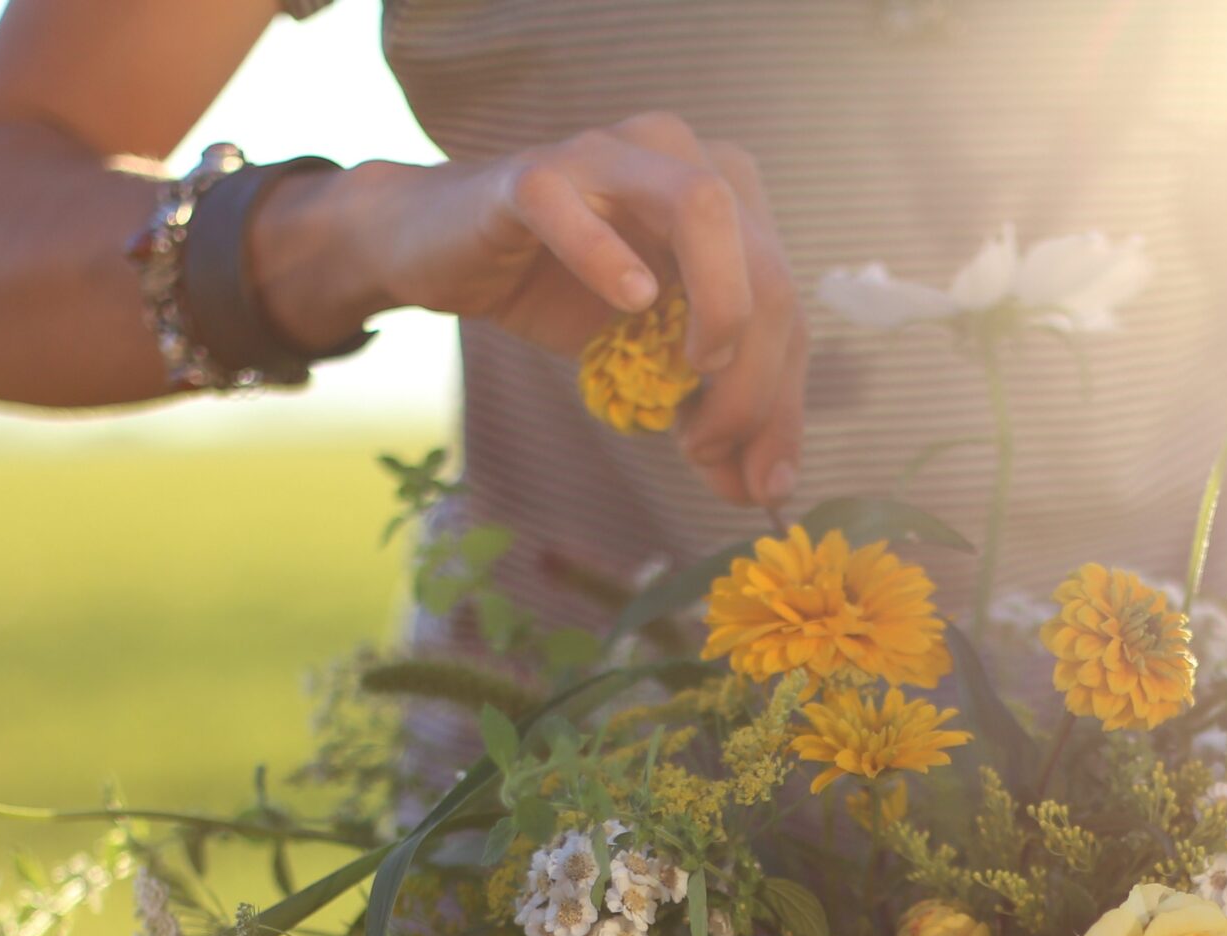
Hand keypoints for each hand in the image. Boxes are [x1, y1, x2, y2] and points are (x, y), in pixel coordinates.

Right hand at [338, 113, 807, 506]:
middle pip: (764, 266)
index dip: (783, 400)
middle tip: (708, 448)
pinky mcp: (532, 174)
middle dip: (753, 378)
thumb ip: (710, 409)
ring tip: (690, 375)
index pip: (785, 304)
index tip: (764, 484)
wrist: (441, 252)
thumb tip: (765, 489)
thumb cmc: (555, 291)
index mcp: (726, 197)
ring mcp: (608, 156)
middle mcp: (681, 158)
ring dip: (718, 307)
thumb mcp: (648, 359)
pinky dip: (606, 255)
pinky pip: (574, 206)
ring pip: (703, 208)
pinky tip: (629, 302)